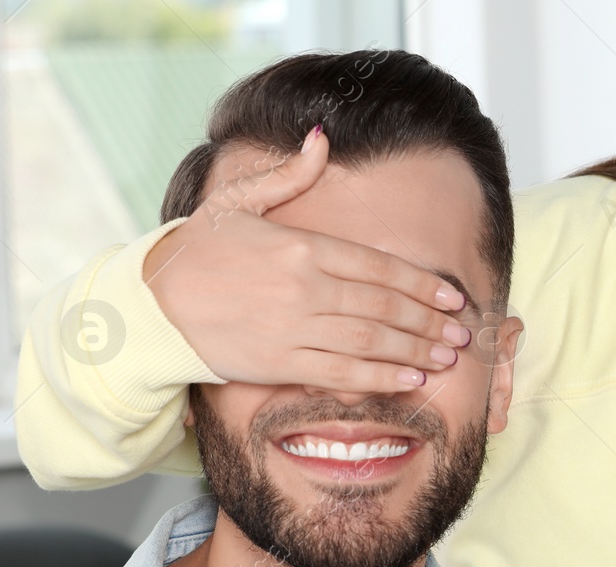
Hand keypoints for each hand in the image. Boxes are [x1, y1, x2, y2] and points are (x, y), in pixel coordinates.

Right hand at [144, 126, 473, 393]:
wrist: (152, 303)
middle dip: (430, 322)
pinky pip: (342, 373)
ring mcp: (294, 327)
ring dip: (416, 350)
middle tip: (463, 333)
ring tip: (447, 357)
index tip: (453, 297)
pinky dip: (381, 377)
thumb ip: (288, 176)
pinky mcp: (280, 362)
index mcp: (301, 245)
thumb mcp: (238, 201)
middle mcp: (304, 287)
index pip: (379, 266)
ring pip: (371, 341)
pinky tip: (410, 379)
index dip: (423, 284)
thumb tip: (322, 139)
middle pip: (384, 306)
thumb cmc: (198, 251)